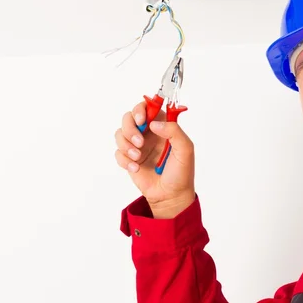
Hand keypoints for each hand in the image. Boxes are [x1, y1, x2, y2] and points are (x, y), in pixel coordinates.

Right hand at [114, 101, 194, 218]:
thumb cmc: (181, 173)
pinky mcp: (129, 158)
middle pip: (128, 118)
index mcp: (163, 127)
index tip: (142, 120)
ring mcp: (137, 146)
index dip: (141, 109)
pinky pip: (118, 153)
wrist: (170, 195)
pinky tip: (136, 168)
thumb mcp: (185, 150)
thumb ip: (174, 131)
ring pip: (120, 134)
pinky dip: (124, 160)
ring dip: (126, 145)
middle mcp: (149, 133)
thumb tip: (155, 123)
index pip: (148, 107)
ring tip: (138, 157)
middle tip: (139, 142)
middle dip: (130, 128)